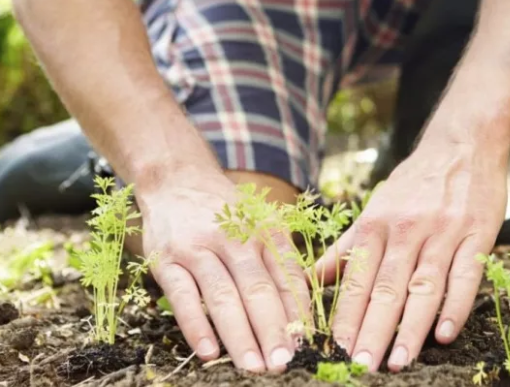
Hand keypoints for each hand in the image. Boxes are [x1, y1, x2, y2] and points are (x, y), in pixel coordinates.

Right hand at [137, 171, 309, 372]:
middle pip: (258, 289)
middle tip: (283, 362)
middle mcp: (234, 238)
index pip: (286, 275)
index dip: (297, 312)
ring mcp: (198, 249)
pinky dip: (196, 326)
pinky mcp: (167, 260)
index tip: (306, 343)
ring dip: (240, 335)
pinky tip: (209, 352)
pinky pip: (182, 297)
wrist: (176, 179)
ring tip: (254, 366)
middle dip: (272, 330)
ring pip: (223, 296)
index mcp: (264, 231)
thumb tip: (301, 315)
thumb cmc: (226, 212)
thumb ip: (279, 263)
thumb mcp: (260, 224)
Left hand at [315, 140, 507, 370]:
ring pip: (424, 285)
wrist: (462, 144)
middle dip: (372, 330)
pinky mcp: (477, 234)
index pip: (357, 279)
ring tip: (398, 361)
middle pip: (386, 287)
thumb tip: (310, 279)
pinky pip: (466, 274)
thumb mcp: (375, 209)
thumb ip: (346, 247)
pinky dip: (456, 305)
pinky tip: (445, 333)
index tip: (335, 351)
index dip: (346, 317)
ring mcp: (443, 232)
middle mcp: (406, 230)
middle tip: (361, 367)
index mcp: (376, 225)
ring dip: (411, 327)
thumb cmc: (414, 183)